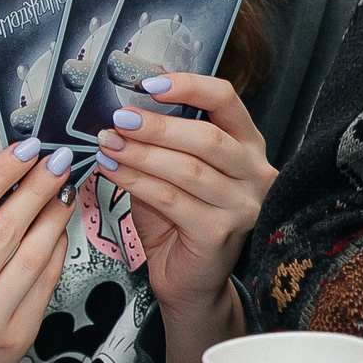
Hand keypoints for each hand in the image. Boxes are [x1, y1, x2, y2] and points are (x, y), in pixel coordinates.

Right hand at [0, 141, 78, 362]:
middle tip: (58, 160)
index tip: (23, 150)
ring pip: (31, 257)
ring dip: (54, 217)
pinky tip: (58, 230)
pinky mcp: (17, 338)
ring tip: (64, 190)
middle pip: (4, 231)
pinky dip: (55, 251)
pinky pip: (44, 285)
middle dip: (36, 189)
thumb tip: (3, 191)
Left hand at [94, 72, 273, 321]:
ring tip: (107, 144)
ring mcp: (244, 205)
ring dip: (140, 154)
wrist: (188, 278)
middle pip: (206, 137)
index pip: (227, 101)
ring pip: (187, 169)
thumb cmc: (177, 219)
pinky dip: (137, 182)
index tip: (149, 83)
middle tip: (117, 120)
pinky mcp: (221, 232)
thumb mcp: (169, 170)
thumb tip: (120, 111)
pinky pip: (172, 199)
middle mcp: (255, 172)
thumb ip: (157, 142)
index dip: (189, 86)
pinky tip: (114, 172)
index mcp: (247, 145)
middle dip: (156, 126)